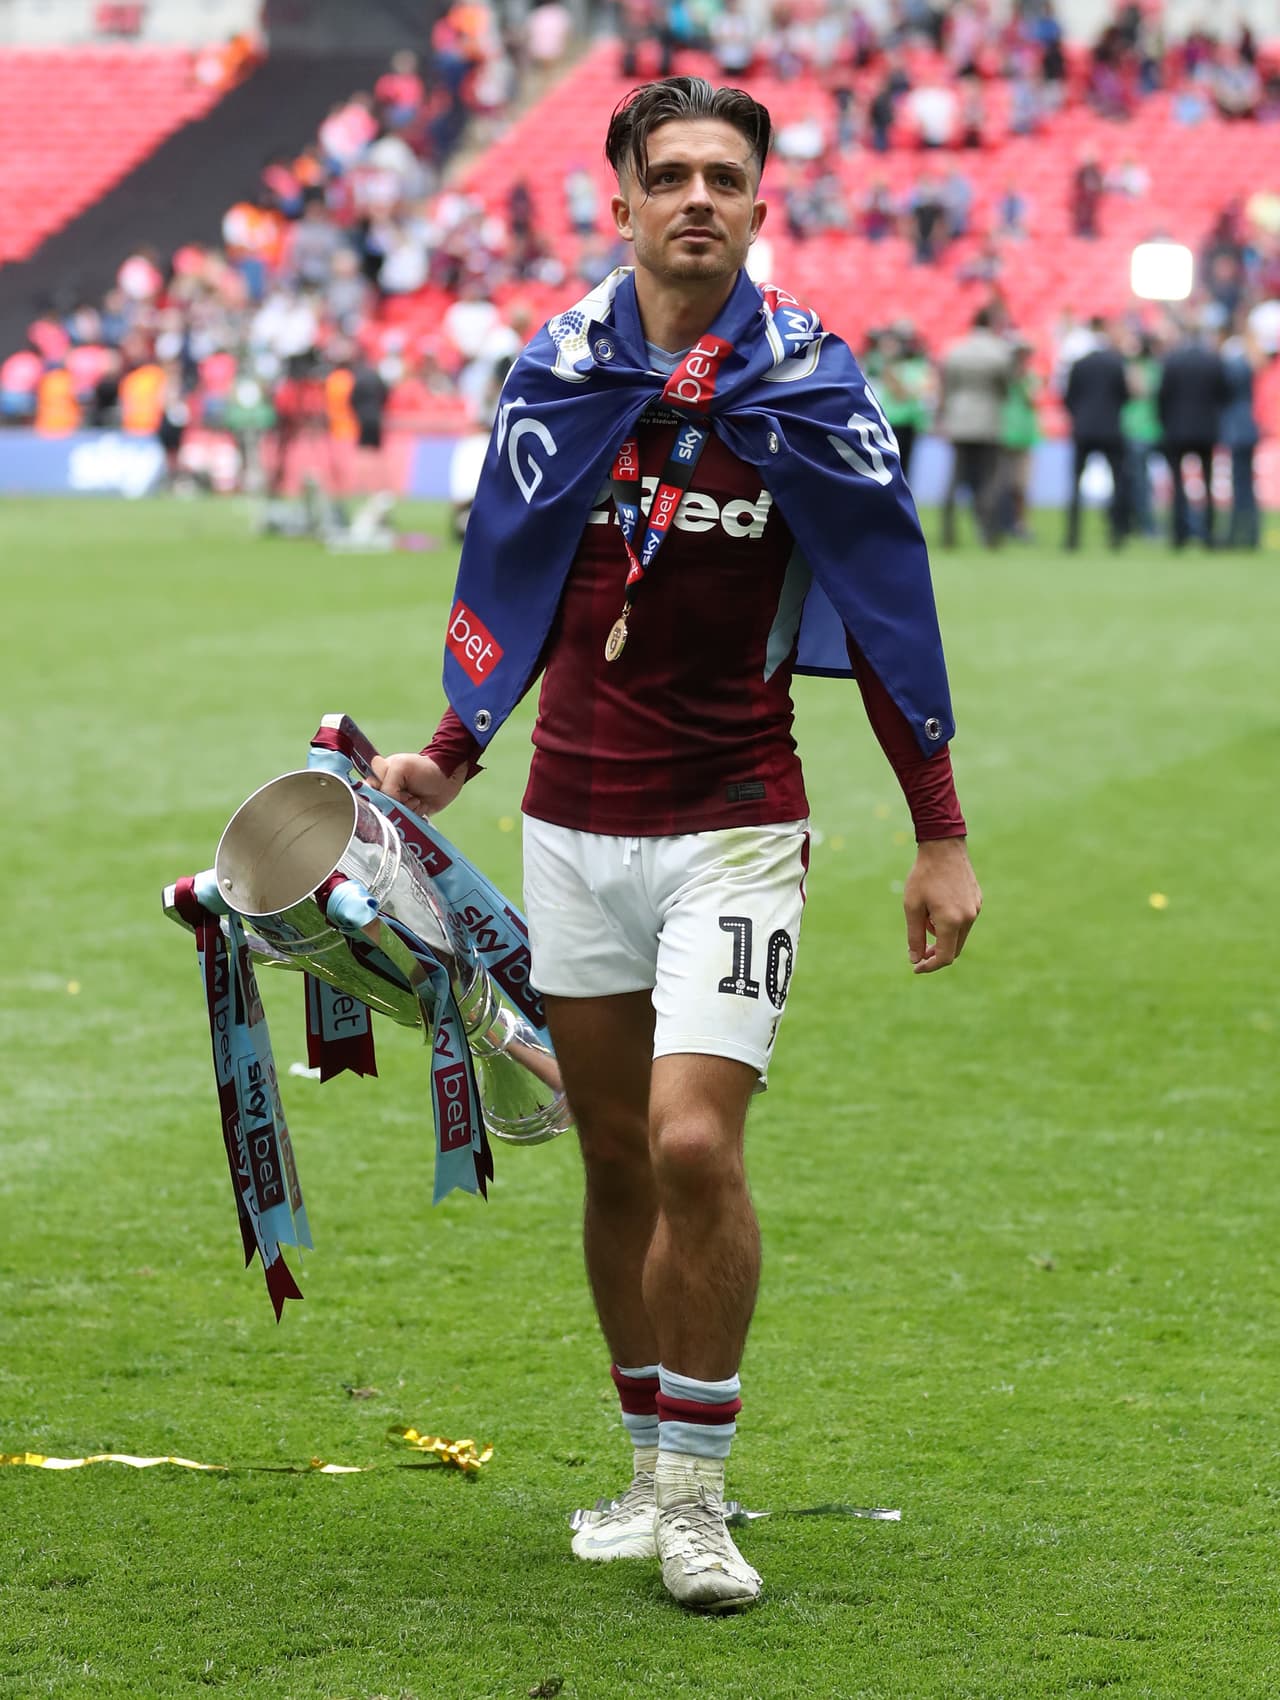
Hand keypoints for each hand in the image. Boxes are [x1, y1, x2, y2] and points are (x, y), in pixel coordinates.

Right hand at [368, 752, 464, 817]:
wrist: (448, 777)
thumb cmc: (424, 767)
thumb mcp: (400, 767)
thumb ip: (386, 786)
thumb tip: (386, 806)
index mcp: (378, 777)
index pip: (365, 791)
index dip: (375, 796)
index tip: (389, 794)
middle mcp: (385, 792)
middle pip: (378, 807)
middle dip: (393, 804)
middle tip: (406, 795)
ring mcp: (397, 804)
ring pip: (392, 816)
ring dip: (406, 809)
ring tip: (416, 799)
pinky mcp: (409, 814)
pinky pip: (404, 822)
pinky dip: (414, 816)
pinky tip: (420, 805)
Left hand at [903, 838, 981, 974]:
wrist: (943, 846)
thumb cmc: (923, 876)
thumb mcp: (912, 907)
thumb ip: (914, 936)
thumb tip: (915, 959)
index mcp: (951, 921)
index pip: (945, 957)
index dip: (930, 966)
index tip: (916, 967)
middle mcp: (968, 918)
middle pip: (954, 949)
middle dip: (935, 953)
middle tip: (918, 950)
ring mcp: (975, 909)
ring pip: (959, 935)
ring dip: (942, 936)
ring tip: (925, 918)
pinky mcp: (977, 900)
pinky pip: (964, 921)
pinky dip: (950, 924)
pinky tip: (936, 907)